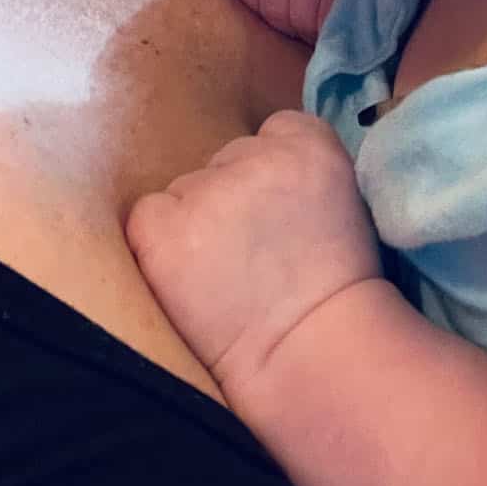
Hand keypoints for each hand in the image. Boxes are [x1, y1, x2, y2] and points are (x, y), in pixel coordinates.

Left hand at [127, 111, 380, 387]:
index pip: (274, 132)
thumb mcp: (340, 205)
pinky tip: (188, 282)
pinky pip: (146, 219)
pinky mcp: (164, 227)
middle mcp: (256, 153)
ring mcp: (207, 189)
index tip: (282, 221)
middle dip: (229, 203)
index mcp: (310, 142)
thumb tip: (253, 180)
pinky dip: (158, 248)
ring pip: (184, 192)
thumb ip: (297, 175)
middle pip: (223, 162)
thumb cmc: (332, 293)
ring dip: (194, 226)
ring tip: (224, 280)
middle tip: (252, 260)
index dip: (271, 179)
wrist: (310, 353)